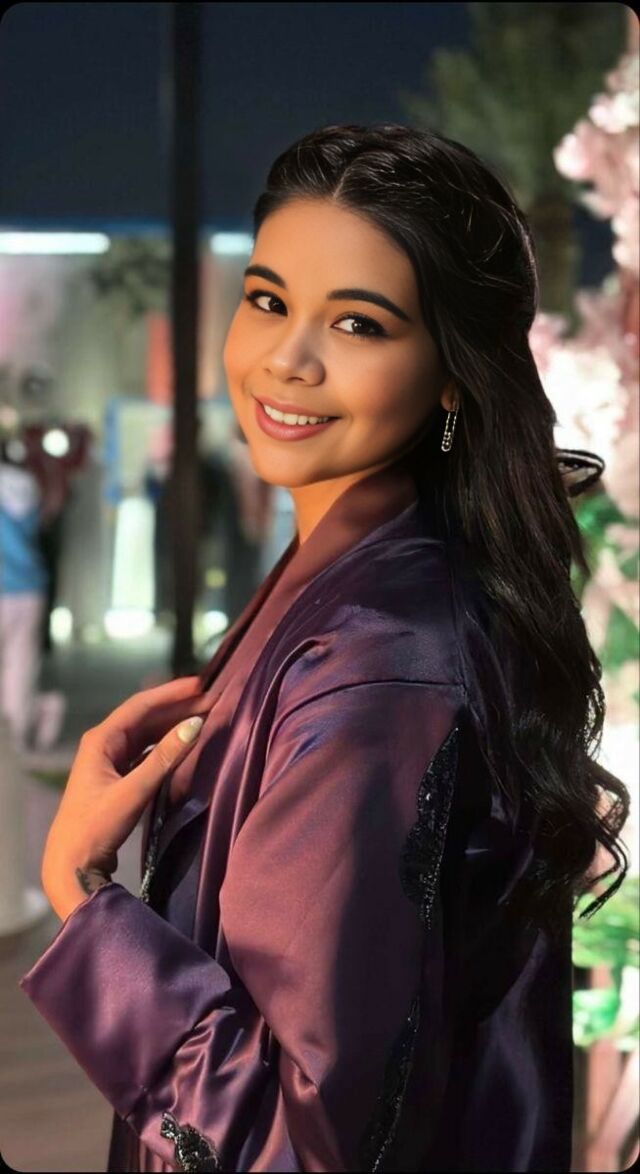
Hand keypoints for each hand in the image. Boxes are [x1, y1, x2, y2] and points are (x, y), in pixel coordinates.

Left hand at [41, 675, 210, 919]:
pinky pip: (145, 752)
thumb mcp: (134, 791)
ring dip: (173, 725)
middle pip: (146, 717)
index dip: (172, 692)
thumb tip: (195, 724)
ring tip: (203, 716)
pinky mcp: (117, 777)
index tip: (201, 684)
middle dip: (177, 707)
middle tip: (212, 699)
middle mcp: (104, 743)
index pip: (141, 705)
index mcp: (101, 739)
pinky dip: (166, 745)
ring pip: (147, 734)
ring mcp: (109, 760)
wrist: (71, 863)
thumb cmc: (97, 825)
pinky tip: (184, 743)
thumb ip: (165, 757)